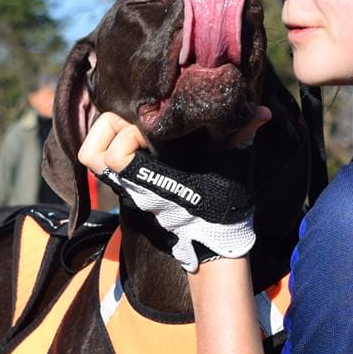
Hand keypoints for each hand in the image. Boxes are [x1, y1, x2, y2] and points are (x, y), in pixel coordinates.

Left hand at [79, 112, 261, 271]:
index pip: (117, 153)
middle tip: (139, 117)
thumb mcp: (234, 166)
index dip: (129, 131)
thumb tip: (261, 111)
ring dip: (105, 135)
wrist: (213, 242)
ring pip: (92, 157)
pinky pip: (102, 163)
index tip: (154, 123)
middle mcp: (132, 182)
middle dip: (111, 126)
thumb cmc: (222, 204)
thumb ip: (243, 134)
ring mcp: (127, 187)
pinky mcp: (128, 189)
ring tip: (133, 122)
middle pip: (95, 150)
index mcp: (152, 175)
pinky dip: (108, 144)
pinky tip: (134, 131)